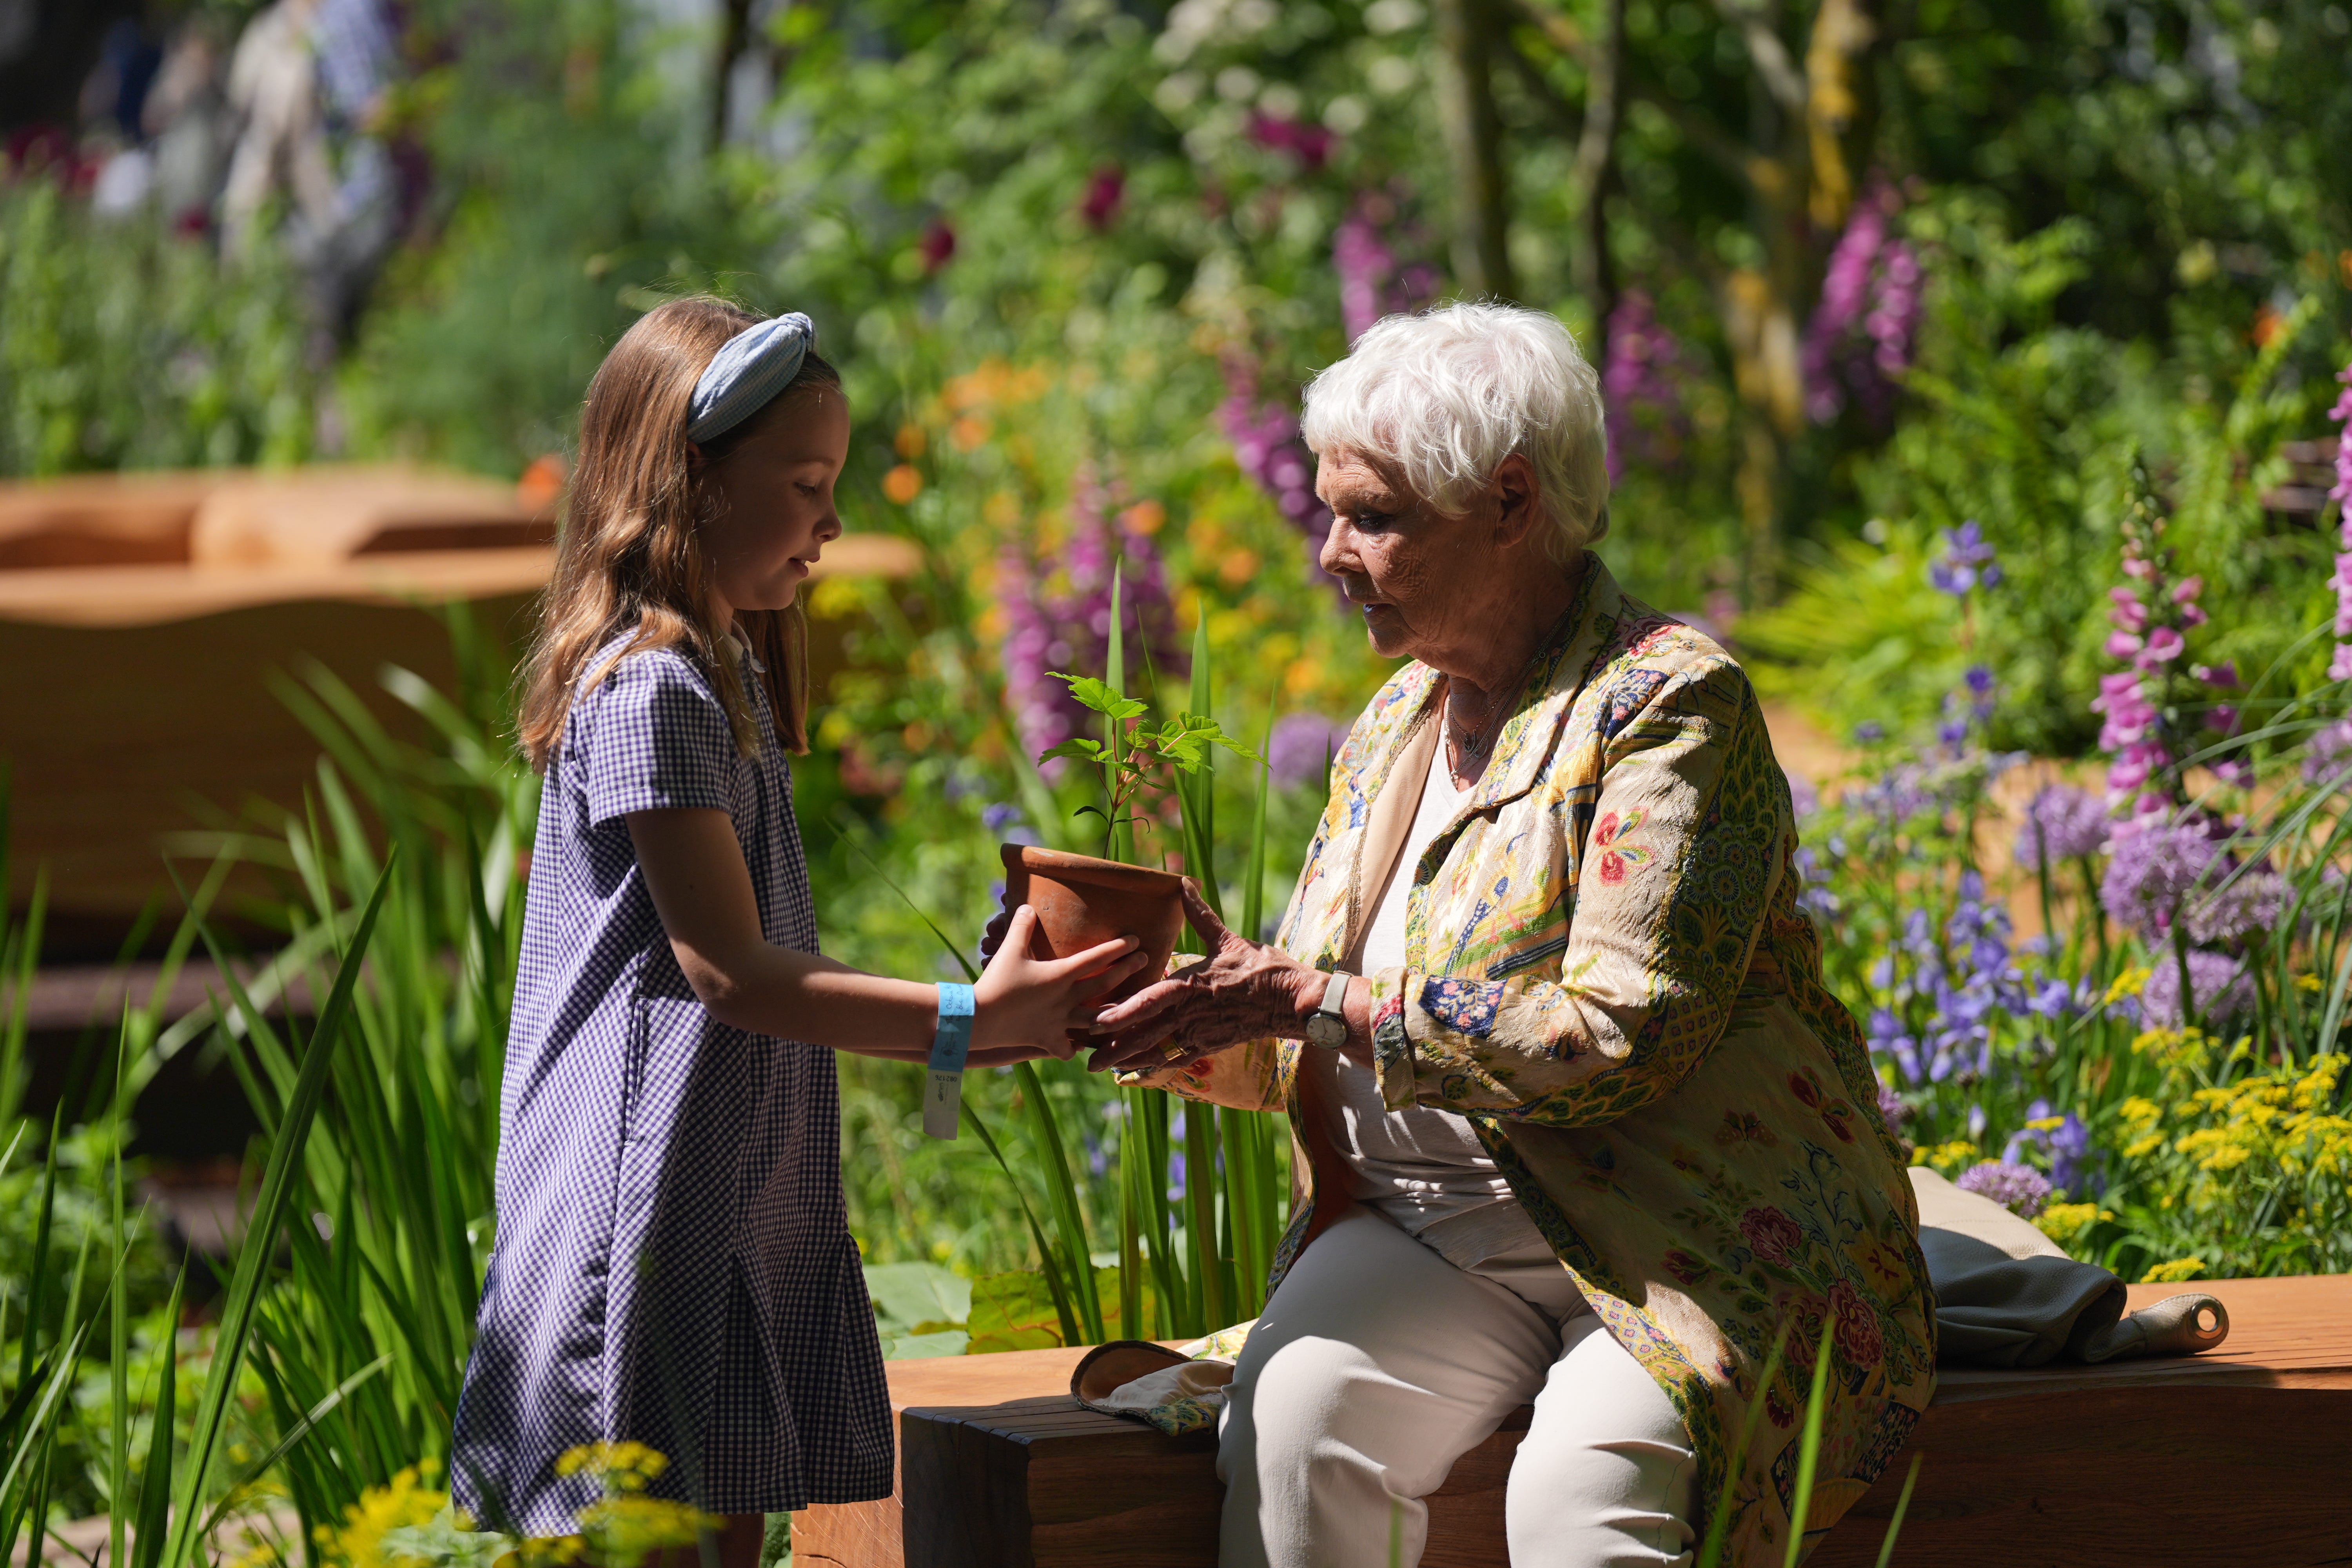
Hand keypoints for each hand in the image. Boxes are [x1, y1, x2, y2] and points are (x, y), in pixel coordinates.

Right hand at [973, 906, 1147, 1058]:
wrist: (979, 1018)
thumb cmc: (996, 981)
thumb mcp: (1009, 949)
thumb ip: (1022, 927)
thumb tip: (1027, 906)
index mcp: (1061, 975)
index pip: (1097, 958)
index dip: (1118, 947)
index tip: (1135, 940)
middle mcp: (1067, 999)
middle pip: (1105, 984)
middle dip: (1126, 970)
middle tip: (1144, 960)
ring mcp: (1060, 1023)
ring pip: (1096, 1019)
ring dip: (1113, 1012)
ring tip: (1127, 1007)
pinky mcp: (1047, 1040)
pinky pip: (1067, 1048)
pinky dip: (1074, 1047)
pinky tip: (1078, 1044)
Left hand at [1085, 880, 1319, 1073]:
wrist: (1292, 1001)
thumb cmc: (1262, 968)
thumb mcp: (1228, 940)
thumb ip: (1199, 915)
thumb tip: (1183, 884)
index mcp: (1191, 985)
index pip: (1150, 1001)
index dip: (1122, 1012)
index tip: (1097, 1019)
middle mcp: (1191, 1013)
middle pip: (1146, 1032)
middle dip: (1115, 1045)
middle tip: (1086, 1057)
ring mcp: (1200, 1033)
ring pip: (1157, 1050)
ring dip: (1128, 1059)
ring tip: (1100, 1067)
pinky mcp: (1210, 1045)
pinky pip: (1176, 1058)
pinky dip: (1153, 1065)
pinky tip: (1134, 1070)